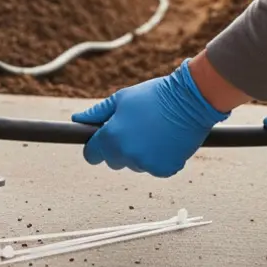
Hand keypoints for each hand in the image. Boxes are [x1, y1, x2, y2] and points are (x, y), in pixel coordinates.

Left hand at [71, 60, 229, 176]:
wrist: (189, 100)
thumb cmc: (153, 96)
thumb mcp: (121, 99)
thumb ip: (97, 113)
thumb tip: (77, 120)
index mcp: (111, 137)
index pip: (91, 154)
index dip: (95, 147)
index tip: (101, 142)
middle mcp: (126, 155)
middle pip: (114, 161)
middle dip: (120, 148)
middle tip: (136, 129)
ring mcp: (146, 165)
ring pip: (135, 165)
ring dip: (140, 153)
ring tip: (154, 131)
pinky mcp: (164, 170)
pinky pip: (155, 168)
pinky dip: (159, 158)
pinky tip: (166, 140)